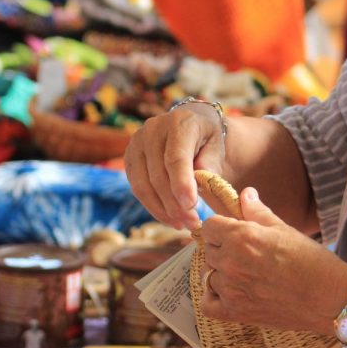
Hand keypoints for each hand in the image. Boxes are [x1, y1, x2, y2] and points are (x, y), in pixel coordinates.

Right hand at [124, 104, 225, 229]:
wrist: (190, 124)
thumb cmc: (207, 138)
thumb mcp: (218, 146)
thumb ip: (211, 162)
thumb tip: (201, 182)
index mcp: (179, 122)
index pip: (176, 158)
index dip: (182, 184)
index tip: (191, 207)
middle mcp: (152, 130)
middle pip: (158, 176)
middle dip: (175, 205)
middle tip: (192, 223)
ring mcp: (136, 144)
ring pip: (144, 186)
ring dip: (163, 210)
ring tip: (182, 224)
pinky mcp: (129, 159)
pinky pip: (137, 189)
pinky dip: (153, 207)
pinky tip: (170, 217)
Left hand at [198, 187, 346, 332]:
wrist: (331, 299)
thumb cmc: (312, 262)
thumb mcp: (284, 230)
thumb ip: (258, 212)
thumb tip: (245, 194)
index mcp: (241, 237)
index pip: (209, 226)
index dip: (221, 228)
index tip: (232, 232)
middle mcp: (230, 262)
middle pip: (209, 250)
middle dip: (222, 249)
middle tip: (245, 255)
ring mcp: (230, 290)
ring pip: (208, 275)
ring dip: (221, 273)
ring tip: (244, 275)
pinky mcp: (235, 313)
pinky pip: (208, 304)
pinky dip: (214, 298)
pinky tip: (229, 293)